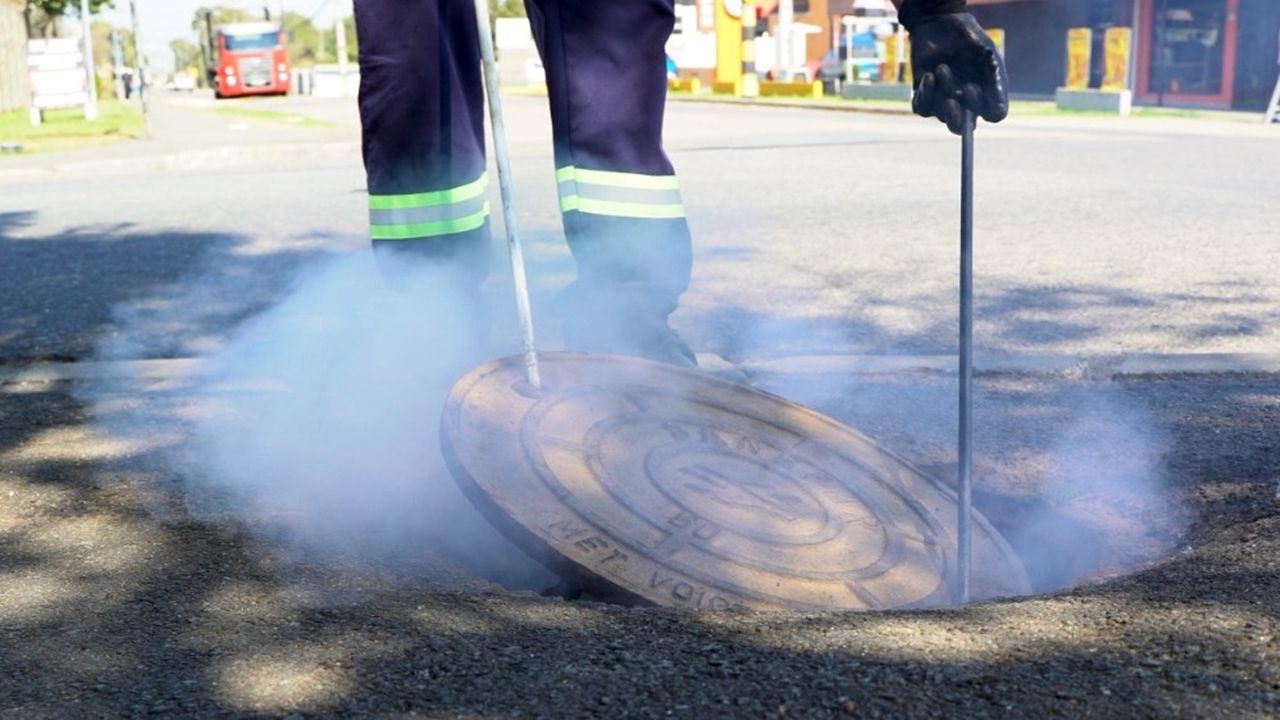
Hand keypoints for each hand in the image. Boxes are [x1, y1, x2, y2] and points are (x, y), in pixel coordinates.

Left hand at [908, 13, 1008, 134]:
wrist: (941, 23)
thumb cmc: (970, 40)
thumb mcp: (988, 56)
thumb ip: (996, 82)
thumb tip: (999, 114)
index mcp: (986, 94)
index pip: (990, 116)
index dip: (982, 108)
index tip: (973, 87)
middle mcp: (965, 102)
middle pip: (961, 128)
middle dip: (956, 118)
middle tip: (953, 99)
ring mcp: (942, 101)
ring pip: (940, 114)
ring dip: (942, 91)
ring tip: (942, 68)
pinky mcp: (923, 96)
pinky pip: (922, 109)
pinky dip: (925, 94)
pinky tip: (929, 75)